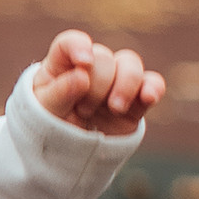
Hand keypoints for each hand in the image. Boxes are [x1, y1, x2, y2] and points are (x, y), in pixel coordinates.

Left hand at [33, 28, 163, 136]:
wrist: (68, 156)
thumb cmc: (49, 127)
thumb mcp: (44, 112)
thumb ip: (59, 93)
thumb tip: (82, 75)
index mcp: (61, 65)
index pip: (71, 43)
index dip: (79, 47)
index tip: (84, 64)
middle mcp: (90, 68)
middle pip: (103, 58)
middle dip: (97, 84)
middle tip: (84, 110)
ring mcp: (114, 82)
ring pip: (130, 64)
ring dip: (125, 84)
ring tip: (115, 108)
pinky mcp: (134, 101)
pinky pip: (152, 84)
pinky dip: (153, 88)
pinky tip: (148, 97)